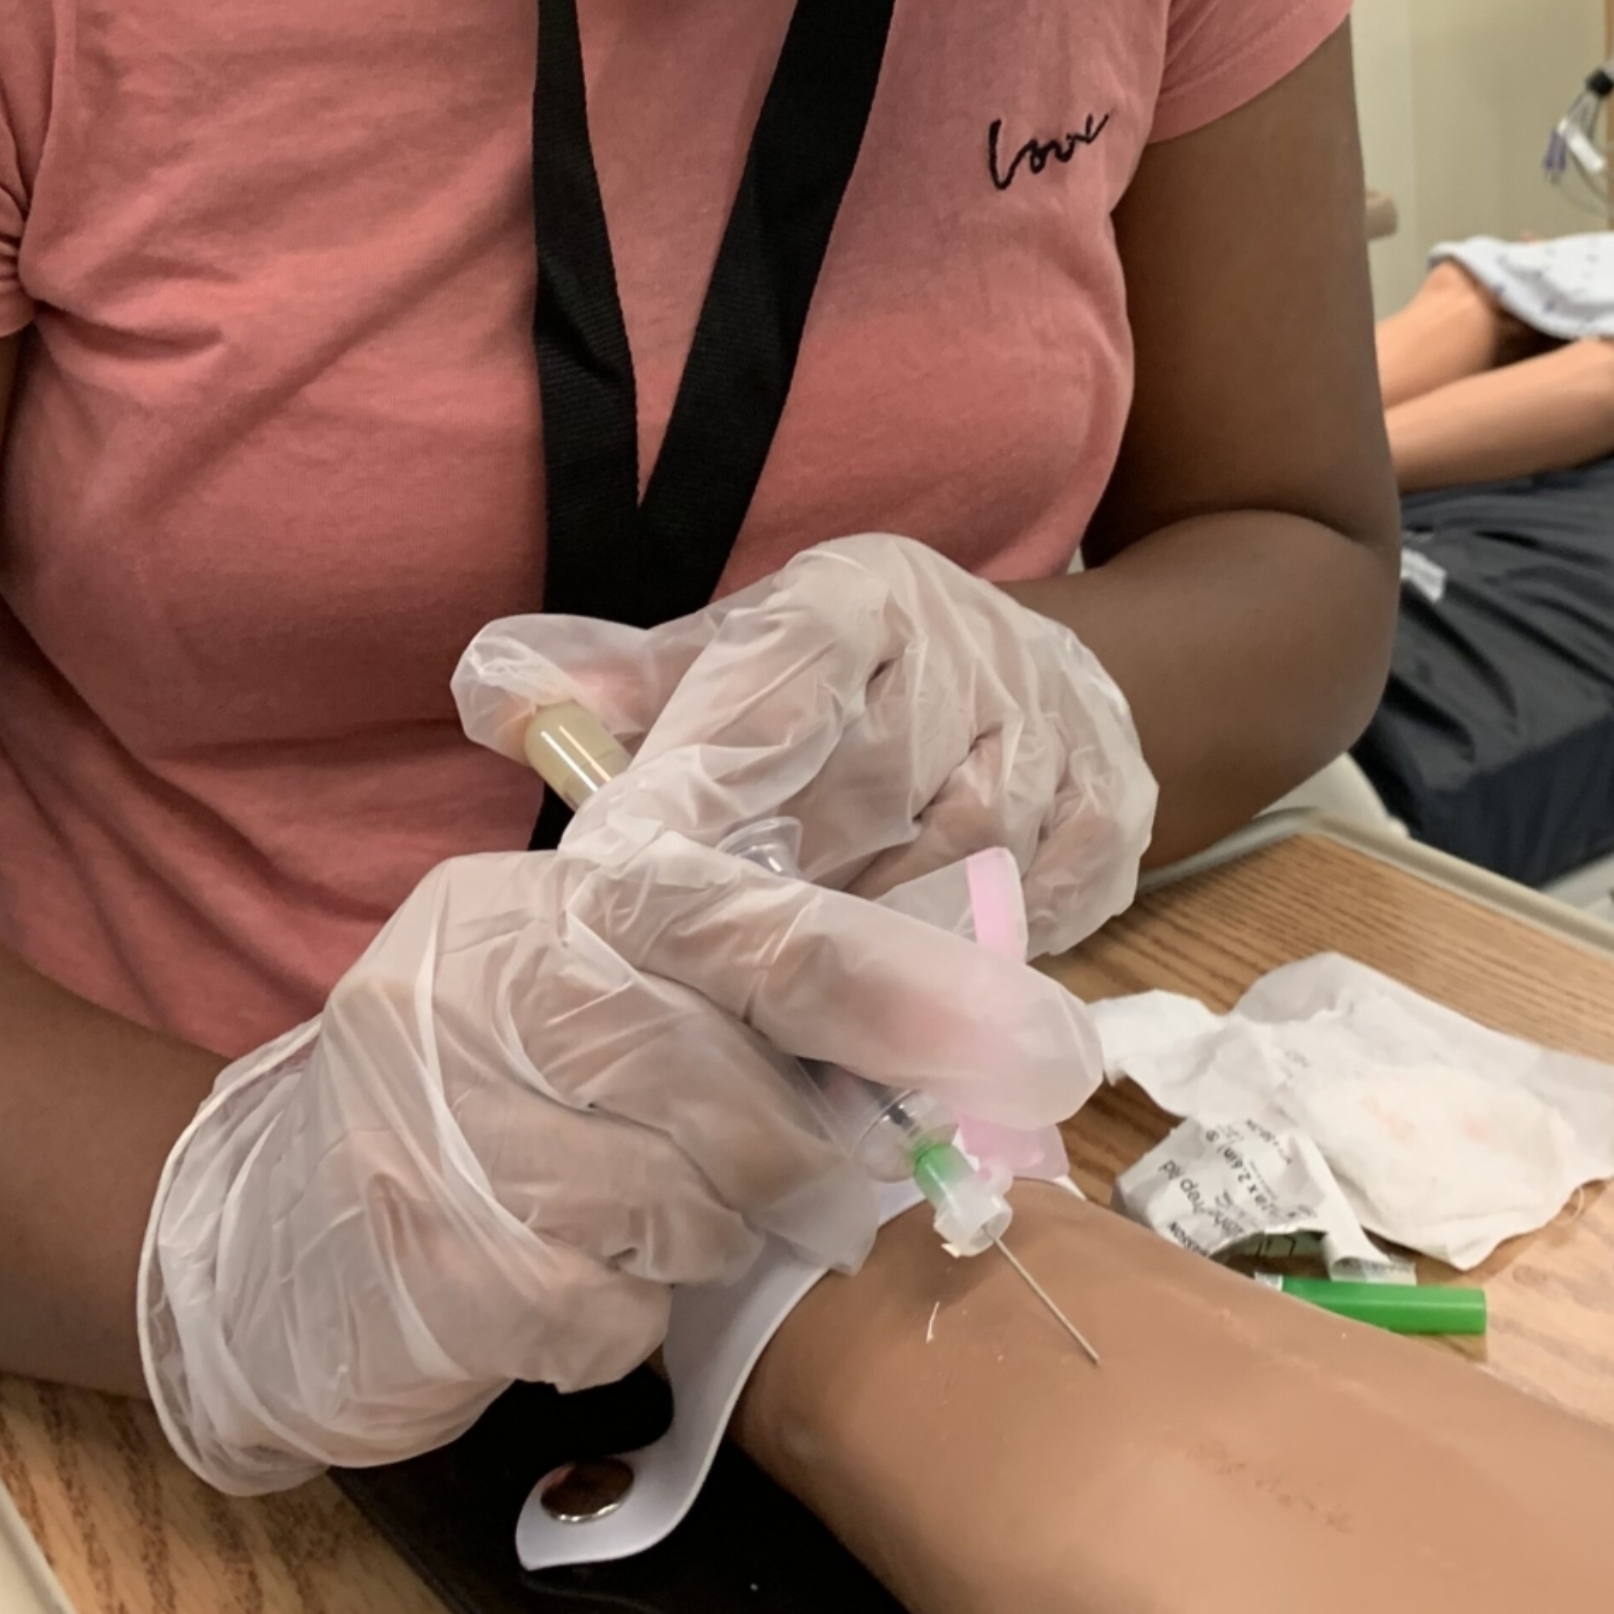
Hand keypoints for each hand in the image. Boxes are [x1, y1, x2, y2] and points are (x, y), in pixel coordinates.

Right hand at [140, 800, 1101, 1493]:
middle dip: (808, 1148)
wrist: (248, 1254)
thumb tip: (940, 1014)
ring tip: (667, 1234)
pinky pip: (602, 1305)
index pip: (742, 920)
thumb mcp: (575, 1011)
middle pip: (721, 1070)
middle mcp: (474, 986)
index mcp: (532, 907)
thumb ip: (715, 993)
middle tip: (847, 1189)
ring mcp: (435, 1123)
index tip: (1036, 1039)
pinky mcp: (423, 1262)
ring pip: (674, 1194)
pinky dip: (622, 1318)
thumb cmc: (468, 1124)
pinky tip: (581, 1295)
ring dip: (708, 1238)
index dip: (896, 981)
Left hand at [456, 536, 1158, 955]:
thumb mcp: (732, 658)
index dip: (698, 785)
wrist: (1027, 678)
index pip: (776, 680)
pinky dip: (965, 972)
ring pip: (949, 878)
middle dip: (773, 903)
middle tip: (696, 983)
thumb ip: (620, 685)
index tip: (622, 879)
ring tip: (788, 1019)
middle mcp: (971, 644)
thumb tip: (498, 693)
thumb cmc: (844, 688)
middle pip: (860, 801)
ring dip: (867, 958)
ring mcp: (1059, 730)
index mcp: (862, 593)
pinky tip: (907, 1007)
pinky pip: (1031, 923)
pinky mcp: (1116, 812)